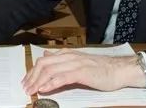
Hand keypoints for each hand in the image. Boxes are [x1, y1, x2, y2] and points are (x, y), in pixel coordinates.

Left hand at [22, 49, 144, 94]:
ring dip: (38, 81)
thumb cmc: (101, 69)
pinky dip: (51, 83)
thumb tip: (46, 55)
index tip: (26, 81)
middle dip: (32, 76)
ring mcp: (75, 63)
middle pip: (44, 64)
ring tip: (31, 90)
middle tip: (26, 87)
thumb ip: (62, 59)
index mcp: (67, 54)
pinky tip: (44, 89)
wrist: (119, 70)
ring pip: (50, 70)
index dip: (33, 71)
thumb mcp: (78, 61)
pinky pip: (62, 77)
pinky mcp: (82, 72)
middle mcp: (69, 56)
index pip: (44, 60)